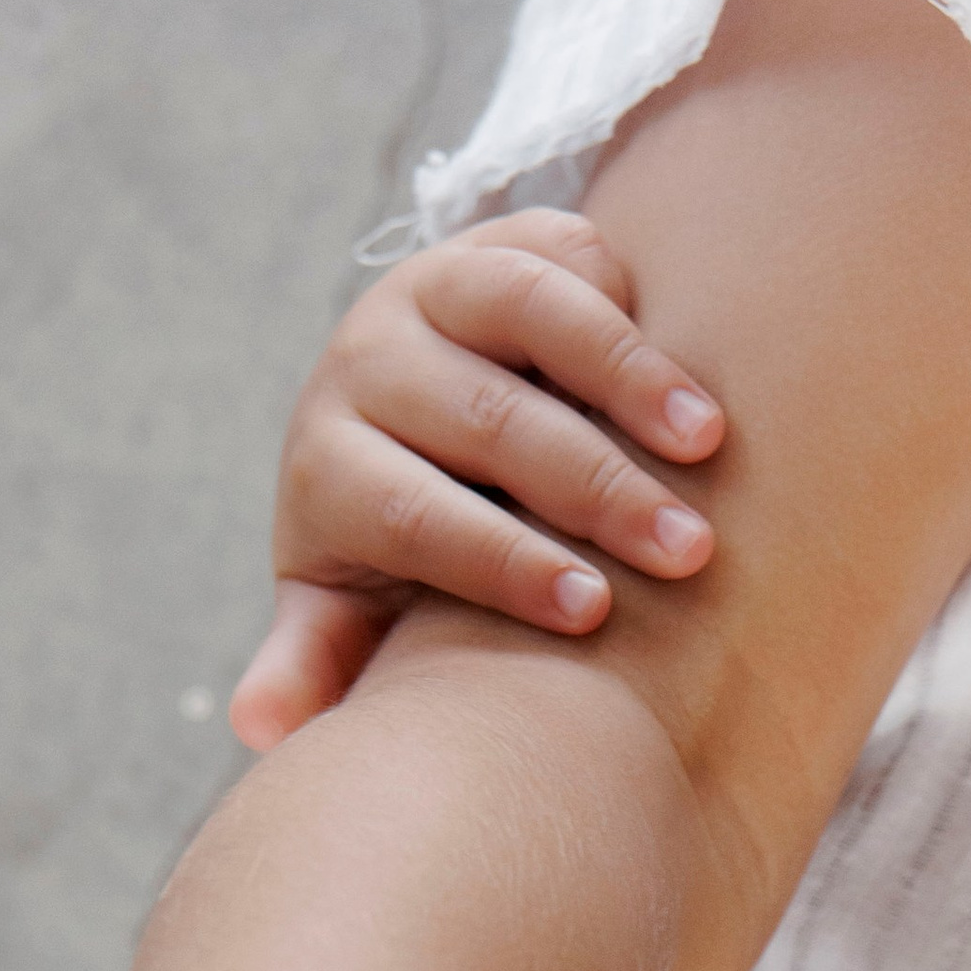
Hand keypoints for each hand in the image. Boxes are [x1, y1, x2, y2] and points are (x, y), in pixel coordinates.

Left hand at [230, 209, 726, 751]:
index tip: (592, 611)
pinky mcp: (496, 244)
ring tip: (708, 443)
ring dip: (627, 375)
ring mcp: (432, 290)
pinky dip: (629, 306)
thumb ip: (317, 660)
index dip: (500, 561)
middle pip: (485, 418)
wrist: (411, 423)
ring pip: (526, 310)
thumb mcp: (348, 610)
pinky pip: (565, 251)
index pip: (410, 508)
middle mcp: (368, 361)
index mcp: (327, 463)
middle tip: (687, 551)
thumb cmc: (394, 559)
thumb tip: (262, 725)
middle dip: (593, 486)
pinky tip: (692, 381)